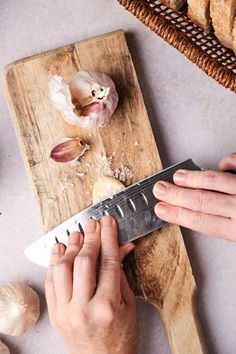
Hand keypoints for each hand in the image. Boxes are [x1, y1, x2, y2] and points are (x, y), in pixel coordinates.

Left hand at [45, 216, 137, 353]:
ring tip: (77, 234)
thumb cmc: (121, 337)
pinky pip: (51, 282)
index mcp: (107, 306)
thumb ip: (121, 272)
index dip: (109, 238)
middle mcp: (83, 308)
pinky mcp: (55, 314)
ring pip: (63, 269)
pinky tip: (60, 249)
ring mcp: (65, 312)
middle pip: (84, 262)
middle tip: (93, 224)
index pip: (108, 262)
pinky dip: (54, 262)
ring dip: (70, 247)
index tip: (108, 222)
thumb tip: (121, 245)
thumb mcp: (129, 303)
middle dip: (90, 238)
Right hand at [153, 153, 235, 241]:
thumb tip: (206, 218)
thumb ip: (227, 229)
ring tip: (178, 176)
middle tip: (160, 189)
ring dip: (192, 178)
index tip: (161, 209)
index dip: (177, 214)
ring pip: (214, 180)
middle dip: (176, 194)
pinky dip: (225, 163)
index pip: (200, 221)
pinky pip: (234, 162)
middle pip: (201, 200)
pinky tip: (219, 166)